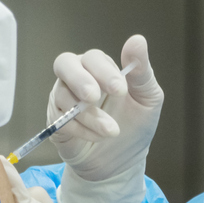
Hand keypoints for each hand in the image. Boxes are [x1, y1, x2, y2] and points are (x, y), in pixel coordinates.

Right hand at [48, 34, 161, 182]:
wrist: (122, 162)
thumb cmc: (135, 125)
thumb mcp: (147, 99)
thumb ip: (141, 71)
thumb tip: (137, 39)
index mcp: (101, 69)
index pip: (93, 58)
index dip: (103, 71)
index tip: (120, 89)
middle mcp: (78, 78)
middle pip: (64, 63)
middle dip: (79, 80)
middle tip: (94, 97)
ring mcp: (64, 99)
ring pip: (63, 97)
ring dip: (88, 115)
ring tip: (111, 131)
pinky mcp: (56, 122)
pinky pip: (59, 120)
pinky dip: (81, 129)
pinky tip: (98, 137)